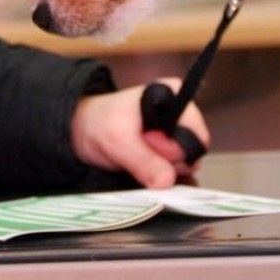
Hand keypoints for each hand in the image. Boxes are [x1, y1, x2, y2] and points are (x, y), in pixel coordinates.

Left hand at [70, 78, 209, 188]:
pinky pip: (173, 170)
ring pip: (183, 165)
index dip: (176, 150)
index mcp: (175, 97)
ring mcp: (175, 133)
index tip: (150, 145)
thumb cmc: (98, 123)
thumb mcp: (119, 142)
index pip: (198, 136)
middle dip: (166, 161)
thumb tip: (166, 182)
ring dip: (160, 169)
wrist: (81, 128)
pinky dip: (157, 173)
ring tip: (136, 154)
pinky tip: (139, 163)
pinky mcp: (167, 148)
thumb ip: (144, 161)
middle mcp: (181, 114)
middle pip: (192, 153)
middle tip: (139, 149)